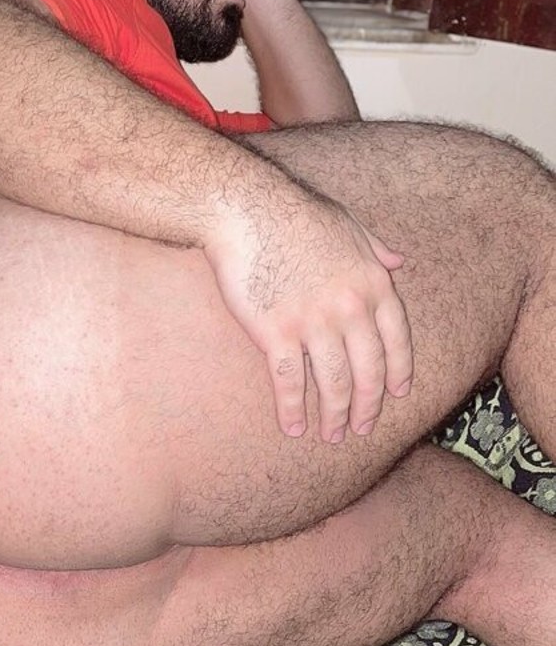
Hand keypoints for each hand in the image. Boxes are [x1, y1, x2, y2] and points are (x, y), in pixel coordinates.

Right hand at [204, 189, 412, 441]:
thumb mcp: (348, 224)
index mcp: (372, 283)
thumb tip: (399, 261)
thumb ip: (376, 248)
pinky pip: (290, 382)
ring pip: (333, 383)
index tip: (395, 394)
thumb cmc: (293, 213)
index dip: (397, 371)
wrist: (246, 210)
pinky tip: (293, 428)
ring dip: (334, 416)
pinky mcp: (277, 333)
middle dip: (367, 406)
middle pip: (367, 370)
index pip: (396, 340)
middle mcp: (350, 308)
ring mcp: (314, 322)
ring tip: (330, 436)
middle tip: (361, 428)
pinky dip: (293, 410)